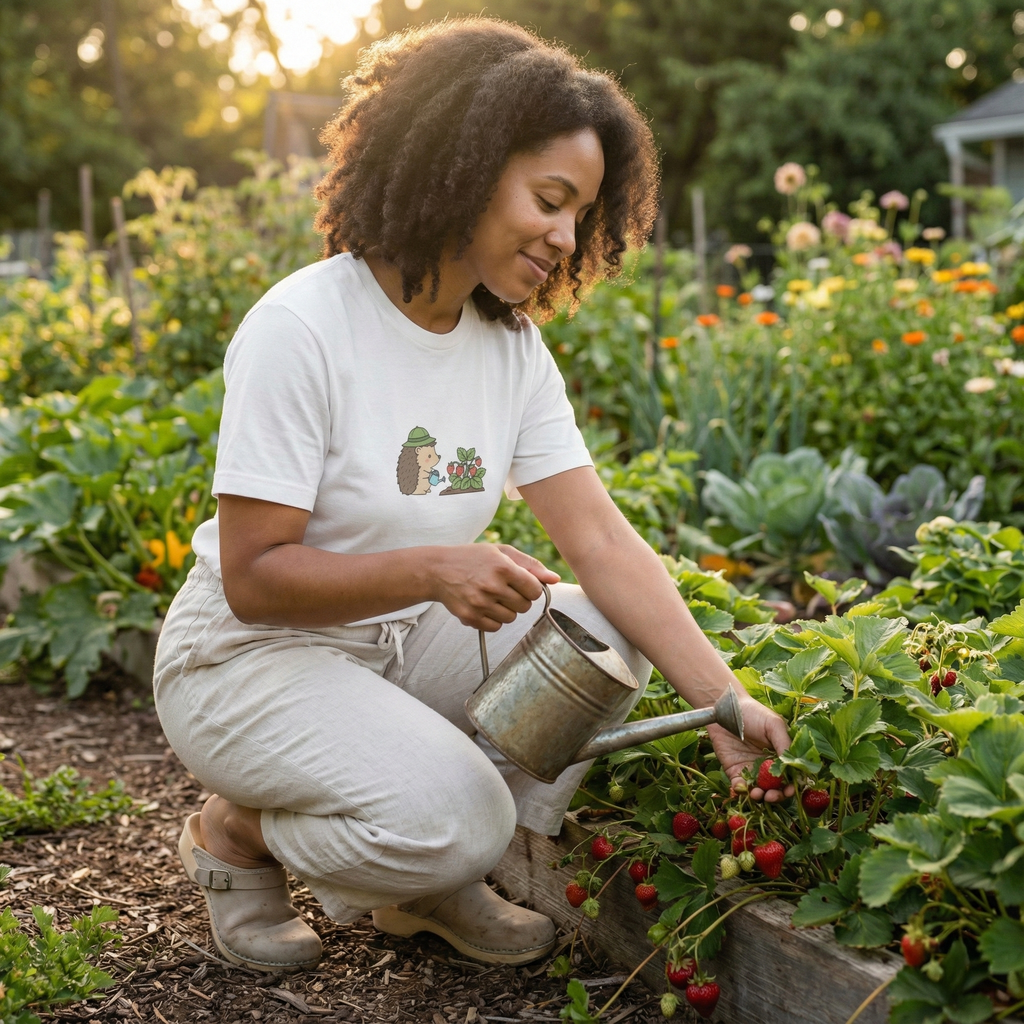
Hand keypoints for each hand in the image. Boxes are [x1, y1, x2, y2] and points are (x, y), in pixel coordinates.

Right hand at [432, 543, 559, 630]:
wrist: (438, 570)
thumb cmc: (473, 558)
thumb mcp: (501, 552)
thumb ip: (531, 565)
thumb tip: (555, 580)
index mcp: (503, 567)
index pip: (535, 590)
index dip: (531, 588)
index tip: (522, 583)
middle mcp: (492, 586)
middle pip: (525, 606)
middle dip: (519, 599)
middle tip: (504, 588)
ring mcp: (480, 603)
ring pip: (511, 618)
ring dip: (506, 610)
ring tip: (492, 596)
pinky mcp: (470, 617)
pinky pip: (495, 627)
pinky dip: (493, 619)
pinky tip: (483, 605)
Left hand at [707, 693, 793, 802]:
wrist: (725, 709)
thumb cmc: (753, 713)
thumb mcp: (774, 724)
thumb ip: (785, 744)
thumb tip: (794, 767)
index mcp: (781, 756)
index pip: (790, 776)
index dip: (792, 786)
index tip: (790, 790)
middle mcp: (768, 766)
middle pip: (776, 788)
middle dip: (777, 795)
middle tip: (772, 795)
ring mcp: (752, 770)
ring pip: (760, 791)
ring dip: (760, 797)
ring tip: (758, 794)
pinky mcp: (735, 771)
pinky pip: (740, 787)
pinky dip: (742, 792)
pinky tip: (743, 788)